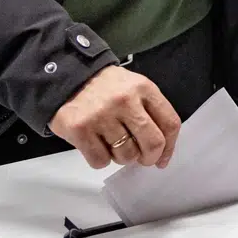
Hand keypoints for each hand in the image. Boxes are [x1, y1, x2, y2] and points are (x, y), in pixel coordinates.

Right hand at [48, 65, 181, 169]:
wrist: (68, 76)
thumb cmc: (104, 87)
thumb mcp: (133, 87)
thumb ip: (149, 112)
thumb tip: (161, 150)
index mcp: (143, 88)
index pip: (170, 123)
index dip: (169, 147)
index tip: (162, 158)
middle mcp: (125, 101)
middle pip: (153, 143)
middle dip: (149, 158)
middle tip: (141, 158)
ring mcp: (102, 115)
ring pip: (126, 156)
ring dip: (121, 157)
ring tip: (112, 143)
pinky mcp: (81, 129)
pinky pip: (101, 161)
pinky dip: (100, 159)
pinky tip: (95, 144)